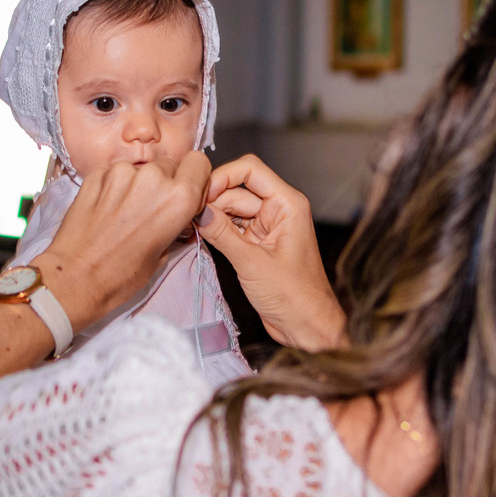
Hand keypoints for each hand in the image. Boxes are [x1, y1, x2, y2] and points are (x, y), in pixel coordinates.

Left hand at [34, 153, 210, 331]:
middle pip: (170, 165)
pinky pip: (116, 173)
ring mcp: (122, 172)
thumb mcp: (164, 253)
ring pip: (142, 169)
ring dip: (139, 185)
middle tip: (153, 210)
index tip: (186, 192)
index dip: (194, 178)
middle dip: (165, 183)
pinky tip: (108, 210)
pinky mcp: (97, 174)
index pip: (199, 162)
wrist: (75, 278)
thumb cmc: (119, 275)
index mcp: (179, 198)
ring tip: (126, 214)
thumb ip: (176, 222)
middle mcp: (153, 178)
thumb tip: (176, 211)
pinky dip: (116, 186)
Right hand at [196, 154, 344, 350]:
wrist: (306, 326)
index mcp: (287, 204)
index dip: (223, 177)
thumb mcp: (252, 263)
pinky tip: (201, 235)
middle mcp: (278, 210)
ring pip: (232, 209)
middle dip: (213, 199)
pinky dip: (218, 230)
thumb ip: (223, 234)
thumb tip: (198, 211)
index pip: (251, 170)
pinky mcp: (257, 244)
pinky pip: (233, 227)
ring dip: (213, 216)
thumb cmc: (295, 297)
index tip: (201, 195)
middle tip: (189, 215)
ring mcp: (267, 227)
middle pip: (237, 189)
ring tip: (191, 226)